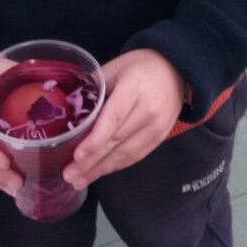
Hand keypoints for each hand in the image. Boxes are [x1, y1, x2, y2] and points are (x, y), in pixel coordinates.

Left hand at [63, 48, 187, 190]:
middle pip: (117, 141)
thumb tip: (69, 108)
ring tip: (79, 180)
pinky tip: (100, 172)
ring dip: (101, 170)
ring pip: (126, 154)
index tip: (77, 156)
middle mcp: (148, 112)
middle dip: (91, 161)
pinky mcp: (160, 138)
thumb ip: (94, 88)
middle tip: (69, 175)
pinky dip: (116, 166)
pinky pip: (136, 156)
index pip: (112, 119)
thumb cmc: (140, 66)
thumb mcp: (115, 67)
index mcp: (133, 90)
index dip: (95, 140)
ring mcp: (156, 128)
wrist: (177, 70)